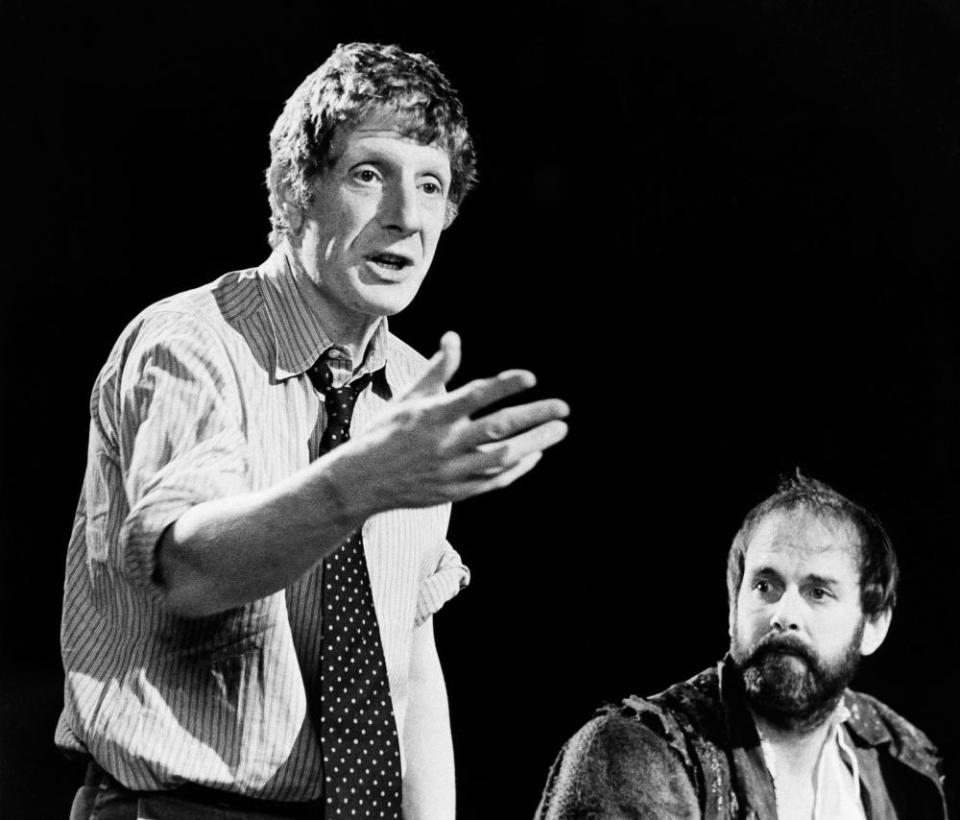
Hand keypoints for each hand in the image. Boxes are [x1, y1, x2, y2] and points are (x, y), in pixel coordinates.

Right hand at [328, 331, 569, 512]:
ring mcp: (451, 470)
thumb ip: (438, 369)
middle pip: (497, 428)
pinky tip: (534, 454)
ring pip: (502, 457)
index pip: (474, 396)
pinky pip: (494, 480)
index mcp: (431, 415)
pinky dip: (517, 467)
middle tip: (563, 408)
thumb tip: (454, 337)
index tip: (530, 377)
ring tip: (558, 429)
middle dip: (533, 417)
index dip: (503, 386)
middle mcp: (444, 443)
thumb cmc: (387, 431)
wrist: (362, 480)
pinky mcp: (455, 492)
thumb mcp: (410, 397)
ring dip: (534, 443)